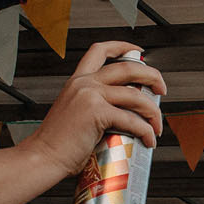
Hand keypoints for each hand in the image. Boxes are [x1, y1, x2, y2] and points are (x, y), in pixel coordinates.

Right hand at [20, 40, 166, 177]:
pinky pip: (131, 120)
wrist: (42, 158)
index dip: (123, 46)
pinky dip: (145, 131)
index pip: (99, 50)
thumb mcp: (74, 115)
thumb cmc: (58, 145)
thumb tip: (124, 116)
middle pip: (127, 67)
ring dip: (153, 111)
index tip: (139, 52)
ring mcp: (90, 96)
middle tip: (161, 89)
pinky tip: (148, 139)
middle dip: (152, 75)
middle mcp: (84, 83)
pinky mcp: (96, 113)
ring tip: (157, 125)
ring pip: (135, 95)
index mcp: (77, 81)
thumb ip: (95, 108)